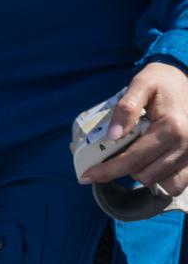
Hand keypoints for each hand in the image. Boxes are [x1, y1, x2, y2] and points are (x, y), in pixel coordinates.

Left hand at [81, 61, 187, 196]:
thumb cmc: (164, 81)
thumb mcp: (142, 83)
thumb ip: (126, 108)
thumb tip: (112, 135)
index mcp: (171, 128)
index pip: (132, 160)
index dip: (106, 171)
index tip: (86, 176)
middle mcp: (186, 144)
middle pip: (146, 175)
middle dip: (123, 170)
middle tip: (110, 159)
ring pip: (162, 182)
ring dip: (143, 173)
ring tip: (134, 156)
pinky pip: (178, 182)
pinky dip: (163, 178)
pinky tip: (152, 163)